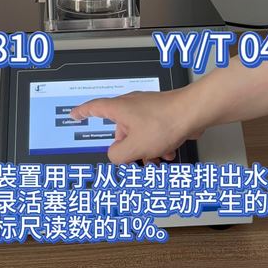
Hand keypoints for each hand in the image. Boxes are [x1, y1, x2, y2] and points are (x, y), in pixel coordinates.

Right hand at [70, 88, 202, 163]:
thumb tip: (114, 155)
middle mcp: (131, 106)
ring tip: (157, 160)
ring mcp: (148, 109)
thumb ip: (117, 155)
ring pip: (140, 134)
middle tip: (135, 162)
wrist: (193, 112)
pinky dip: (158, 145)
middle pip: (120, 131)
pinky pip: (154, 132)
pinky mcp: (162, 114)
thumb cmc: (165, 122)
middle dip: (128, 149)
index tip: (74, 115)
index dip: (82, 113)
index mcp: (119, 109)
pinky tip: (168, 153)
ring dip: (146, 150)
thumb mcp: (134, 147)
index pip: (94, 108)